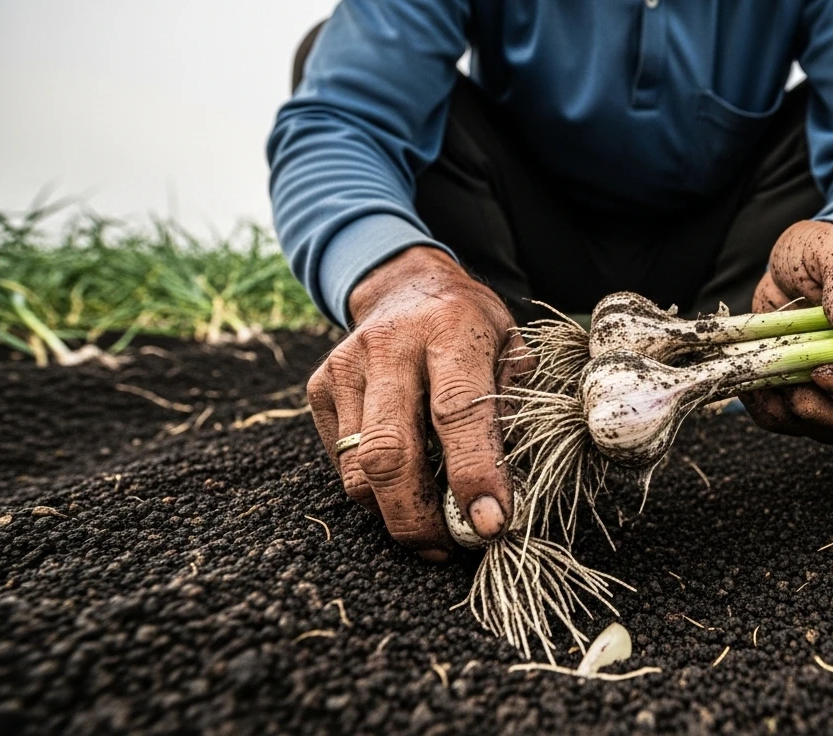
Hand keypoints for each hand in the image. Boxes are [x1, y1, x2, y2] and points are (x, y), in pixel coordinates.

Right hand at [306, 246, 526, 560]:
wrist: (406, 286)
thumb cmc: (473, 330)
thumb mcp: (512, 351)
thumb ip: (514, 410)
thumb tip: (507, 488)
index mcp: (452, 331)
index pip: (458, 413)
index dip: (474, 474)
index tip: (491, 524)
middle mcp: (391, 346)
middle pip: (390, 452)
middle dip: (418, 516)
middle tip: (447, 547)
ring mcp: (346, 367)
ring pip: (357, 468)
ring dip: (395, 511)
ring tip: (432, 523)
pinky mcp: (319, 387)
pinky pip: (341, 461)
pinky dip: (374, 487)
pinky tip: (404, 480)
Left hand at [741, 220, 832, 442]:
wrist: (787, 265)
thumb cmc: (821, 251)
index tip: (827, 372)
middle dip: (831, 411)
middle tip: (798, 383)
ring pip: (831, 430)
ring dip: (797, 411)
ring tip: (772, 371)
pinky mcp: (803, 397)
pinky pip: (787, 423)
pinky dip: (767, 408)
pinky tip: (754, 378)